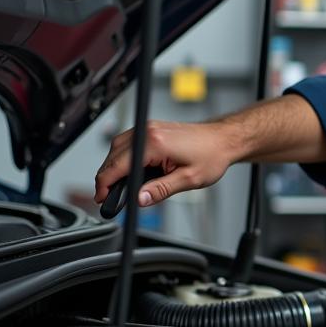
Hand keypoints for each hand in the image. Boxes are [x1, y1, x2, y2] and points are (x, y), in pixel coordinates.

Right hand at [94, 119, 236, 207]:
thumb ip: (160, 190)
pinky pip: (128, 143)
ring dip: (113, 166)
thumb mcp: (187, 180)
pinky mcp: (152, 129)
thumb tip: (139, 199)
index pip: (118, 165)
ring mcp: (149, 128)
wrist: (223, 140)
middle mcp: (148, 132)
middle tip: (107, 197)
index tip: (102, 198)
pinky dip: (123, 157)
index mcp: (155, 143)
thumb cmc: (212, 155)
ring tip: (117, 186)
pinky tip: (128, 170)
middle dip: (106, 177)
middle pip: (113, 156)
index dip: (105, 184)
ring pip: (117, 148)